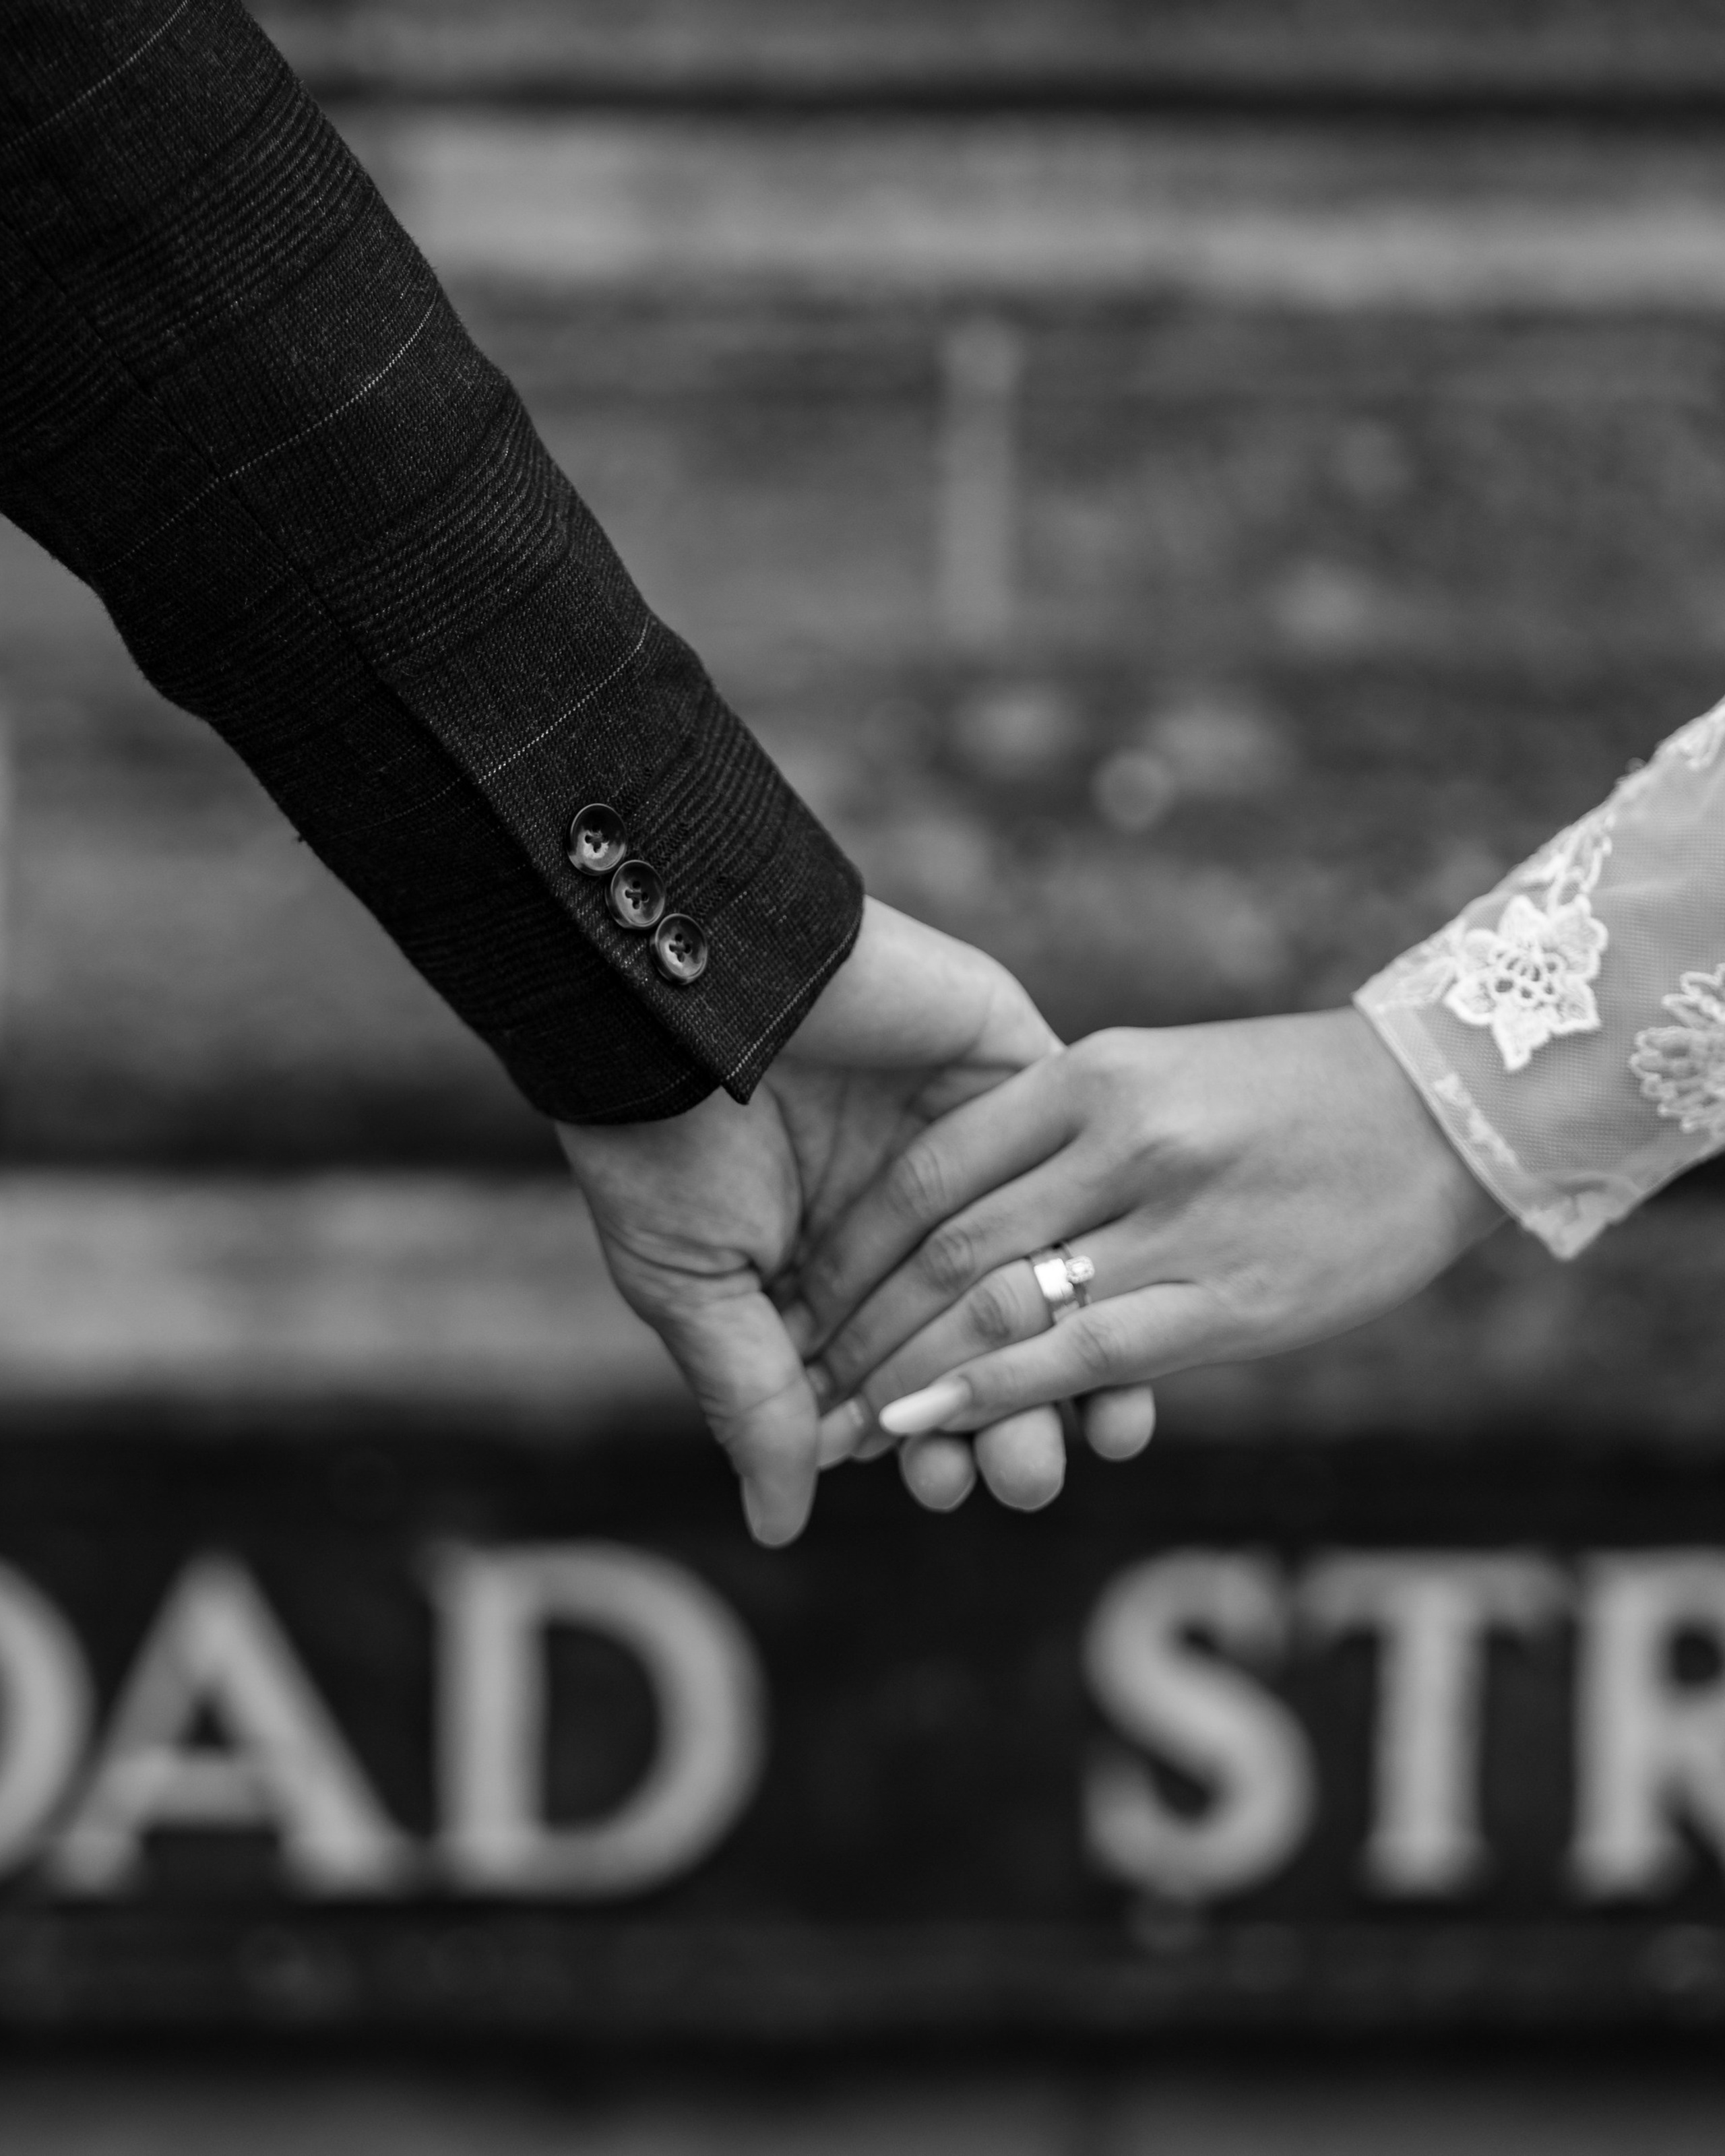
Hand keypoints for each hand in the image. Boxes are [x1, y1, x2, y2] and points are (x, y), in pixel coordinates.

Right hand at [556, 898, 1056, 1545]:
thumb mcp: (695, 1287)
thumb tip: (778, 1527)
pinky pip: (1077, 1178)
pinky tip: (1125, 1322)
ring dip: (1067, 1361)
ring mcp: (964, 1151)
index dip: (927, 1439)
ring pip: (1042, 1276)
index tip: (944, 1485)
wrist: (684, 987)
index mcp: (822, 1274)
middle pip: (981, 1344)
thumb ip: (755, 1403)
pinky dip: (1097, 1254)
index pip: (896, 1379)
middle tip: (1023, 1478)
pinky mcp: (1014, 1081)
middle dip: (1007, 1420)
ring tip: (1089, 1433)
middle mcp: (903, 1223)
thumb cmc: (664, 1142)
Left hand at [792, 1010, 1504, 1503]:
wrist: (1442, 1106)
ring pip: (999, 1305)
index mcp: (1091, 1075)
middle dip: (858, 1322)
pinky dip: (993, 1393)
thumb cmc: (1288, 1095)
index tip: (806, 1292)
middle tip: (800, 1376)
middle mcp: (1119, 1139)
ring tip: (841, 1423)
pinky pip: (1082, 1353)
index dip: (854, 1243)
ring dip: (906, 1373)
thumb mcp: (1157, 1076)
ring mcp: (1172, 1219)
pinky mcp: (1226, 1298)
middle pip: (946, 1242)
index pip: (932, 1168)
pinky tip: (929, 1424)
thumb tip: (957, 1207)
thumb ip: (1059, 1134)